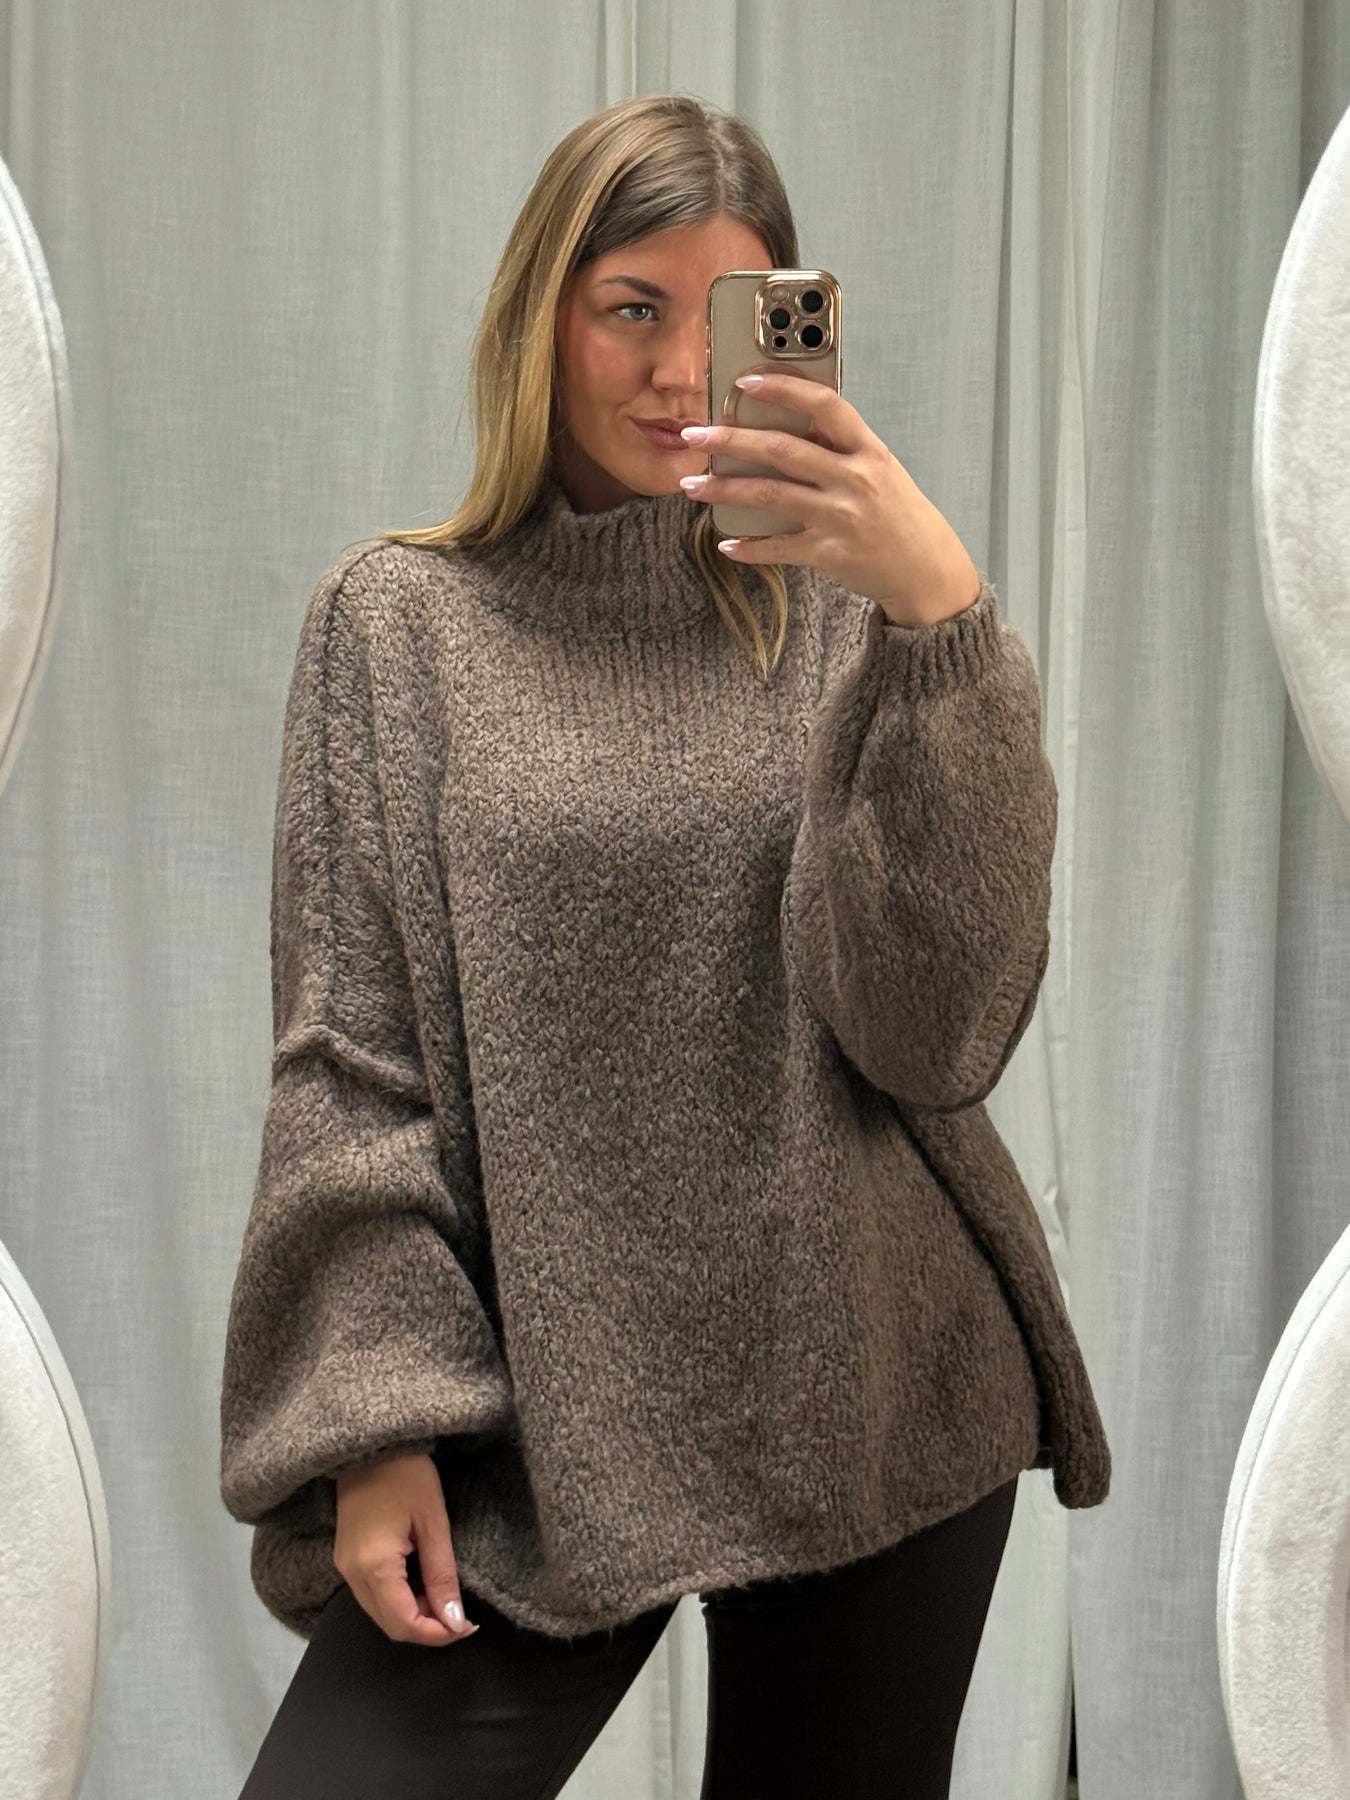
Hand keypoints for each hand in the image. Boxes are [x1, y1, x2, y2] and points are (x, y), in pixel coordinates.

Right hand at [333, 1451, 479, 1646]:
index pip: (403, 1625)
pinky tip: (421, 1579)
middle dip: (426, 1627)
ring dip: (413, 1613)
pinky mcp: (345, 1557)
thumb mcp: (434, 1523)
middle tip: (459, 1613)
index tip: (467, 1626)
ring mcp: (344, 1566)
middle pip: (389, 1625)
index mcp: (374, 1566)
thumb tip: (454, 1622)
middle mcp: (351, 1574)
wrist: (372, 1441)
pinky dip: (398, 1597)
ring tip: (443, 1593)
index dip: (437, 1635)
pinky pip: (372, 1594)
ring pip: (380, 1612)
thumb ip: (442, 1576)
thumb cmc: (407, 1473)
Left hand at [678, 370, 981, 626]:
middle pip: (781, 449)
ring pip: (770, 494)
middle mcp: (853, 479)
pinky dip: (749, 547)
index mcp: (868, 450)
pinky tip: (726, 543)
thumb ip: (842, 449)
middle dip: (731, 439)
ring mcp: (840, 517)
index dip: (783, 388)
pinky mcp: (829, 552)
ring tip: (693, 485)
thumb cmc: (899, 516)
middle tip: (695, 434)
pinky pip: (778, 547)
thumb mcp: (882, 469)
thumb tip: (790, 427)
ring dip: (725, 489)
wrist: (926, 569)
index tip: (746, 381)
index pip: (824, 405)